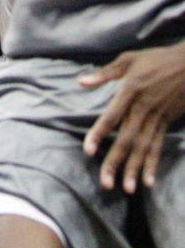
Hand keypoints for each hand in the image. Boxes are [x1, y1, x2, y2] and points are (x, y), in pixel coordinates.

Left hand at [79, 43, 184, 192]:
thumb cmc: (156, 59)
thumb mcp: (129, 59)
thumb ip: (105, 73)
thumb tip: (81, 82)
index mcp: (130, 90)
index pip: (112, 116)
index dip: (99, 133)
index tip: (88, 150)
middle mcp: (143, 107)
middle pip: (127, 138)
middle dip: (115, 161)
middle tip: (105, 183)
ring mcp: (157, 116)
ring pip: (144, 147)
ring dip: (135, 168)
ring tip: (127, 189)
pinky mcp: (167, 121)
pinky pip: (159, 145)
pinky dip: (153, 163)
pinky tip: (148, 181)